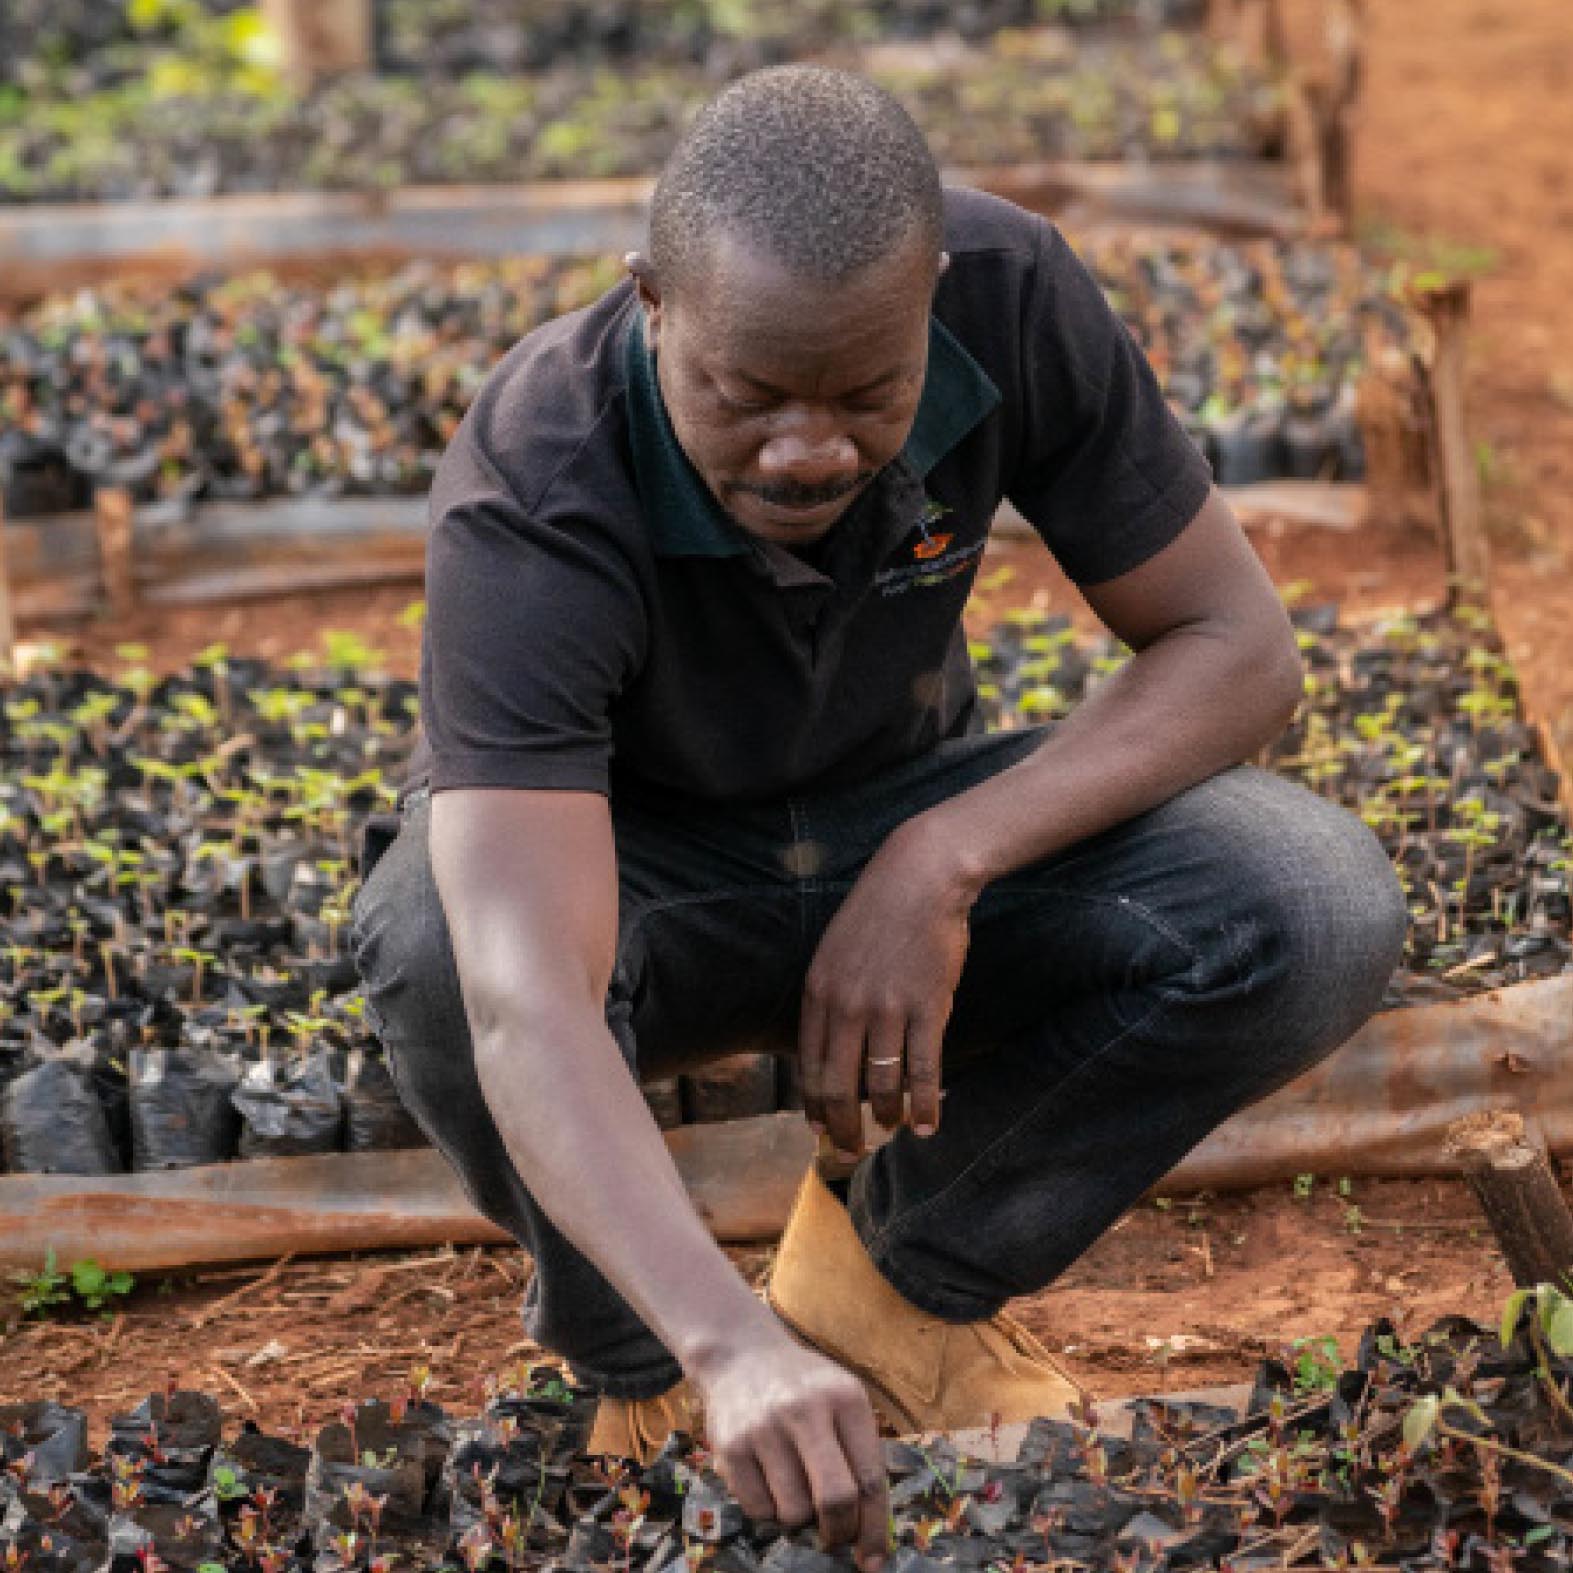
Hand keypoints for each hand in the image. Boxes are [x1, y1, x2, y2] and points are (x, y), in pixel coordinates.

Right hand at [693, 1328, 888, 1567]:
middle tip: (835, 1536)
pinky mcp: (730, 1446)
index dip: (874, 1528)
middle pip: (835, 1500)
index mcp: (845, 1398)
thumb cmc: (804, 1387)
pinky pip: (758, 1510)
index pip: (869, 1478)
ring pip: (794, 1512)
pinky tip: (767, 1478)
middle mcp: (805, 1409)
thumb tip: (870, 1530)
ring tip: (793, 1485)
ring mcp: (765, 1427)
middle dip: (839, 1532)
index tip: (873, 1559)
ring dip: (798, 1515)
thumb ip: (859, 1454)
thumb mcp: (841, 1398)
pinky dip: (767, 1509)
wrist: (741, 1354)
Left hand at [799, 817, 974, 1156]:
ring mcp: (887, 1009)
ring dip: (885, 1117)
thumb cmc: (879, 914)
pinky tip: (928, 1124)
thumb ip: (829, 998)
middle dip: (843, 1128)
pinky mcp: (927, 1007)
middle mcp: (846, 1006)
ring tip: (892, 1130)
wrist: (920, 878)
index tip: (821, 1130)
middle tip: (852, 1152)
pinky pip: (923, 1071)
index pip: (808, 1066)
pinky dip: (925, 1104)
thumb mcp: (834, 952)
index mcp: (818, 992)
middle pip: (838, 1086)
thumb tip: (830, 1046)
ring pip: (880, 1085)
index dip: (815, 1105)